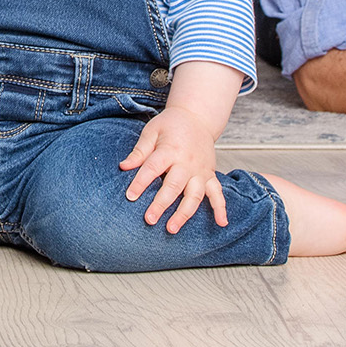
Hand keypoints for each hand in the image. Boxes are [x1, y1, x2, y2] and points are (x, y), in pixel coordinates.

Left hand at [119, 106, 229, 233]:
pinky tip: (221, 223)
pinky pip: (218, 193)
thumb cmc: (171, 125)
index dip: (140, 183)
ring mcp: (201, 170)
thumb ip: (139, 151)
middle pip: (174, 186)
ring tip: (172, 228)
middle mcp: (187, 162)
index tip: (130, 197)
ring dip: (184, 213)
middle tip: (149, 220)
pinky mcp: (210, 175)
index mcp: (170, 150)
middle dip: (161, 204)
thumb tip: (123, 166)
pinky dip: (221, 208)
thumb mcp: (152, 131)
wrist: (196, 117)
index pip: (153, 168)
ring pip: (194, 195)